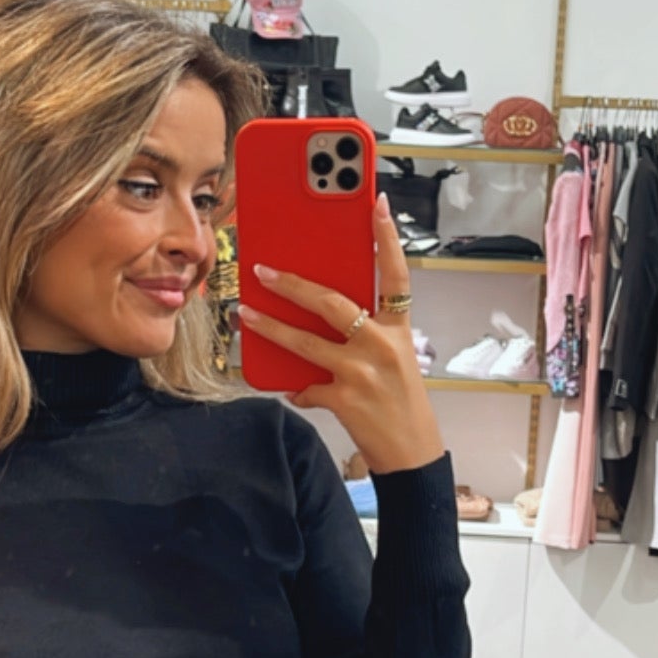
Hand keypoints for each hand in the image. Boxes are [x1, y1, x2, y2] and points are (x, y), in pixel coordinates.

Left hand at [237, 192, 444, 474]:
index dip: (387, 238)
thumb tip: (320, 315)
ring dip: (270, 327)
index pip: (396, 274)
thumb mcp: (395, 358)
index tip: (377, 204)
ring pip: (305, 342)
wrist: (412, 454)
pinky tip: (292, 389)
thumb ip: (366, 334)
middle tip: (263, 268)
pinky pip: (306, 386)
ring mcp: (362, 372)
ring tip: (245, 312)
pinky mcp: (345, 399)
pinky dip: (297, 388)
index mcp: (399, 329)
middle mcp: (383, 345)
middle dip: (293, 283)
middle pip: (332, 302)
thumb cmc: (401, 401)